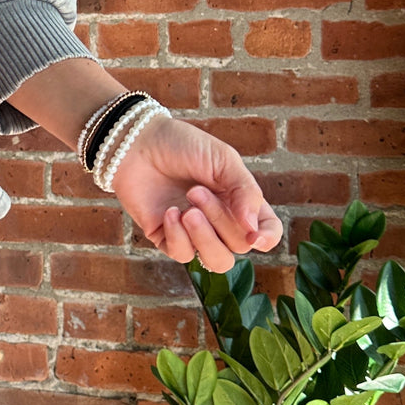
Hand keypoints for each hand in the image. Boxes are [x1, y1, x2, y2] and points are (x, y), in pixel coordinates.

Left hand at [107, 115, 281, 270]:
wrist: (137, 143)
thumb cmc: (182, 146)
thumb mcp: (223, 160)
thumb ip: (245, 192)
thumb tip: (253, 230)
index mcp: (241, 200)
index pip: (267, 231)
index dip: (267, 239)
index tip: (255, 237)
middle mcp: (221, 220)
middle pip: (239, 245)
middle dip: (220, 220)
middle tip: (196, 191)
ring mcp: (194, 232)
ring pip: (216, 261)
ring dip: (204, 236)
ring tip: (187, 208)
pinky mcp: (166, 237)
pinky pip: (182, 255)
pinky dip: (177, 234)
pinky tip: (168, 211)